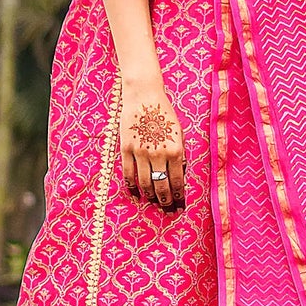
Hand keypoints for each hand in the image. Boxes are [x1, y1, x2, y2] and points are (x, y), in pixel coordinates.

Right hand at [118, 76, 185, 209]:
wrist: (144, 95)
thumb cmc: (164, 112)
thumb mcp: (179, 132)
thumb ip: (180, 153)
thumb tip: (179, 174)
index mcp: (175, 150)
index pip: (178, 181)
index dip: (179, 196)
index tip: (180, 205)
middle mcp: (158, 154)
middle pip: (162, 186)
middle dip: (166, 201)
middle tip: (168, 210)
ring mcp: (140, 153)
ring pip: (145, 183)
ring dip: (150, 196)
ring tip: (154, 203)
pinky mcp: (126, 149)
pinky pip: (128, 174)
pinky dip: (132, 187)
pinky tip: (136, 194)